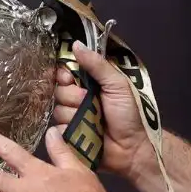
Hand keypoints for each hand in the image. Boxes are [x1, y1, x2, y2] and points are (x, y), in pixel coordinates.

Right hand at [52, 42, 151, 180]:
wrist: (132, 147)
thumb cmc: (129, 114)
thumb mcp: (117, 84)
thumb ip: (97, 65)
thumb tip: (76, 44)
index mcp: (89, 84)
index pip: (65, 74)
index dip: (64, 75)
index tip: (68, 78)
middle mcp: (78, 100)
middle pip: (58, 92)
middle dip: (72, 97)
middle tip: (89, 101)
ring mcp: (73, 119)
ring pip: (58, 111)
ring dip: (74, 115)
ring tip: (92, 120)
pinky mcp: (69, 137)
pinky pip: (58, 129)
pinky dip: (70, 130)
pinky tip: (83, 132)